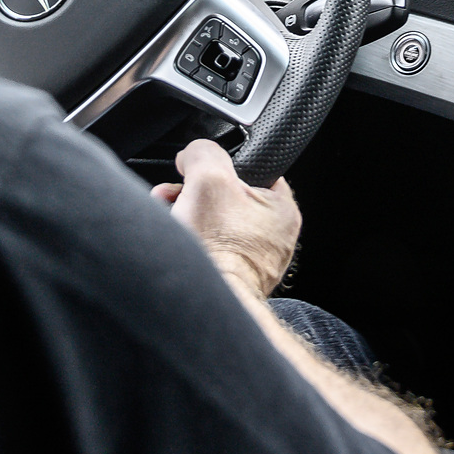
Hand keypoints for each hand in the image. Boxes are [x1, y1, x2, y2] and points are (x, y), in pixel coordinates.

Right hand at [152, 139, 300, 296]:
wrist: (203, 301)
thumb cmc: (217, 248)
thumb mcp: (208, 177)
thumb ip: (203, 152)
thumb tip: (193, 153)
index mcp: (282, 209)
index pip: (255, 169)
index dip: (223, 165)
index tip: (203, 170)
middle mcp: (274, 236)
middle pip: (228, 196)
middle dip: (196, 192)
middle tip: (178, 195)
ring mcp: (255, 260)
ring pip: (216, 222)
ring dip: (189, 213)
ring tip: (171, 215)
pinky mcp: (234, 276)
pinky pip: (211, 246)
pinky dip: (191, 239)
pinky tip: (176, 236)